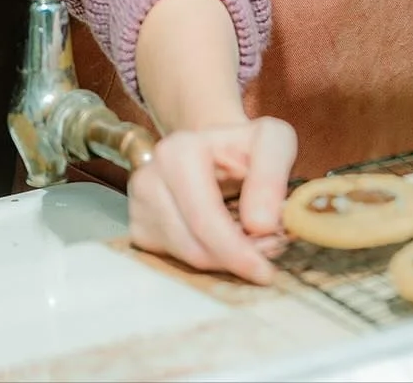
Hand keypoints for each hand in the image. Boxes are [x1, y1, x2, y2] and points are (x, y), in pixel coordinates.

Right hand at [126, 115, 296, 284]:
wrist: (217, 149)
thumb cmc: (245, 147)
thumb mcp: (273, 142)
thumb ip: (271, 176)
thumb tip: (260, 225)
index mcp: (178, 151)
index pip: (204, 217)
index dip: (237, 250)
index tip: (266, 271)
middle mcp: (149, 177)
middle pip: (193, 245)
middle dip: (234, 259)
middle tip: (266, 261)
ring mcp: (139, 205)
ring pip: (186, 258)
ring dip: (223, 261)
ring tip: (250, 243)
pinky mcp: (140, 229)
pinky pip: (176, 260)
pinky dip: (206, 260)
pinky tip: (223, 240)